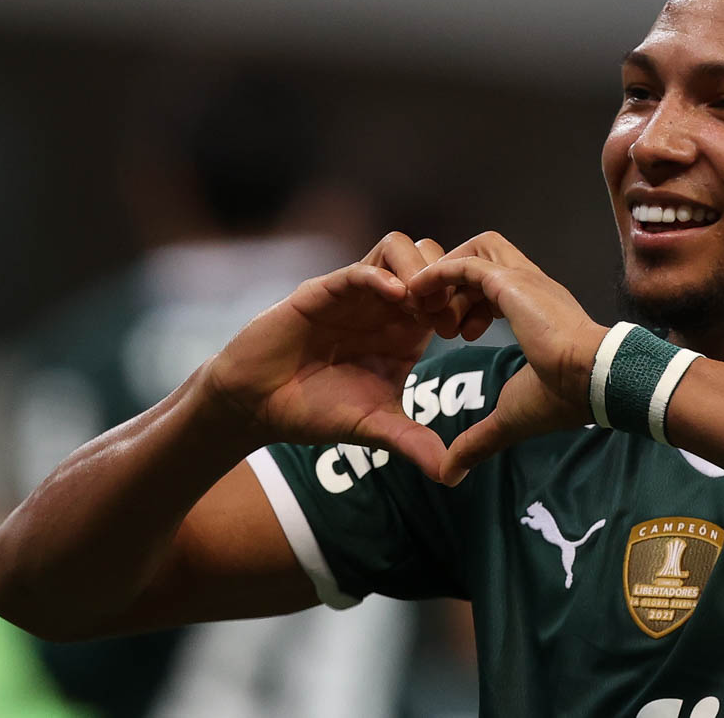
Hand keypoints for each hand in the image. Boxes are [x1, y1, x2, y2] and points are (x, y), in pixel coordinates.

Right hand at [203, 232, 463, 480]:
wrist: (257, 406)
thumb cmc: (315, 411)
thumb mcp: (374, 427)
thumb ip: (412, 442)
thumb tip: (453, 475)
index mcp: (406, 329)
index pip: (450, 293)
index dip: (465, 304)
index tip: (467, 334)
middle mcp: (385, 304)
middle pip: (433, 258)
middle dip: (449, 279)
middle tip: (447, 317)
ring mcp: (355, 293)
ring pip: (399, 247)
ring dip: (419, 270)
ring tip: (422, 308)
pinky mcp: (323, 291)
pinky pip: (358, 269)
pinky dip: (380, 276)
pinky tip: (396, 299)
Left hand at [407, 232, 607, 484]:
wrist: (593, 379)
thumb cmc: (565, 396)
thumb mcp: (509, 417)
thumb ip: (477, 439)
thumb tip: (450, 475)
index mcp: (539, 310)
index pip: (498, 284)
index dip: (470, 304)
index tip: (457, 335)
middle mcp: (532, 286)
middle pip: (487, 254)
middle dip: (456, 282)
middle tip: (441, 321)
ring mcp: (523, 279)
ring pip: (476, 249)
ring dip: (446, 275)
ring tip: (430, 310)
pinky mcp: (510, 282)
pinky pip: (463, 265)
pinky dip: (437, 277)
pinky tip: (419, 299)